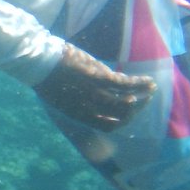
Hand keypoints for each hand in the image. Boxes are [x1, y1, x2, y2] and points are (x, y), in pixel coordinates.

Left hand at [33, 44, 154, 131]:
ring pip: (126, 102)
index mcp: (79, 115)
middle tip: (143, 102)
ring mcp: (95, 93)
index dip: (121, 123)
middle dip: (135, 111)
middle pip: (120, 116)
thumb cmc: (47, 77)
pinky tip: (149, 82)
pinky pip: (126, 84)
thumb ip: (77, 103)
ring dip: (142, 97)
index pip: (107, 127)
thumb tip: (89, 103)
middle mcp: (90, 107)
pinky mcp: (100, 77)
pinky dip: (140, 84)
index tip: (128, 116)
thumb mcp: (60, 97)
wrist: (39, 62)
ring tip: (150, 91)